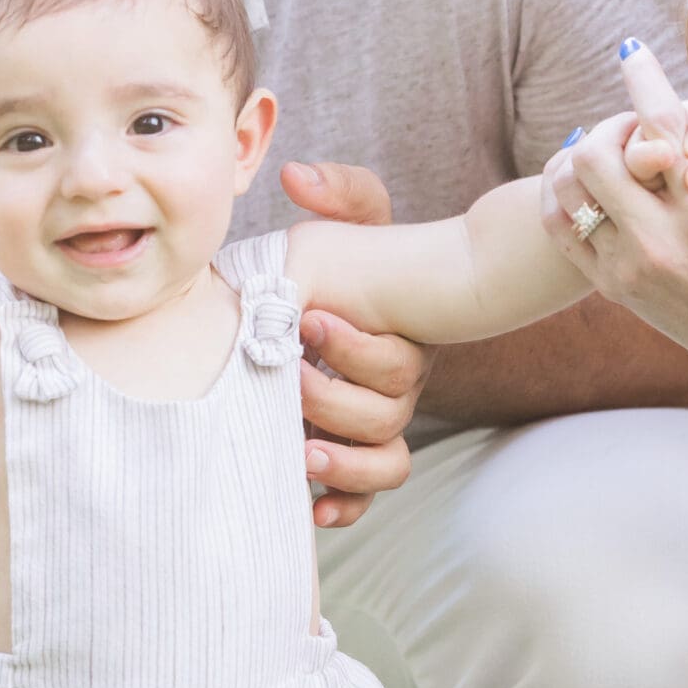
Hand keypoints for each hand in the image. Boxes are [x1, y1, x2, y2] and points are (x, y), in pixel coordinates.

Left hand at [281, 160, 426, 527]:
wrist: (301, 307)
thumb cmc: (338, 262)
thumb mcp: (348, 224)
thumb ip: (340, 193)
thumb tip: (299, 178)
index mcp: (398, 337)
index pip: (397, 358)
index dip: (355, 347)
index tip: (306, 320)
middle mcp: (396, 387)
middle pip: (388, 414)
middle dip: (337, 399)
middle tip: (288, 378)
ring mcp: (375, 425)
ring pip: (385, 460)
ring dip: (344, 461)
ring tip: (302, 452)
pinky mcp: (351, 457)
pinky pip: (364, 495)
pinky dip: (343, 505)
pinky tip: (312, 509)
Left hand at [541, 61, 687, 405]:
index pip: (661, 130)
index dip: (643, 82)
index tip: (632, 52)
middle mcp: (658, 243)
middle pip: (597, 154)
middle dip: (613, 125)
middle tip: (636, 126)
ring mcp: (626, 267)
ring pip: (570, 187)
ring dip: (586, 156)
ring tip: (615, 151)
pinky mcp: (608, 286)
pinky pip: (559, 225)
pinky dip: (564, 192)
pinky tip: (586, 179)